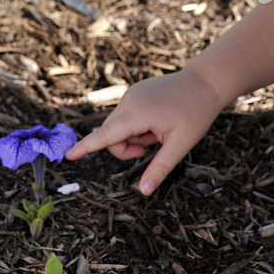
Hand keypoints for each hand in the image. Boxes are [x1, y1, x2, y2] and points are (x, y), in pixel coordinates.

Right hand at [64, 68, 222, 194]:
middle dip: (126, 147)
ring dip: (134, 136)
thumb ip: (159, 168)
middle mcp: (129, 100)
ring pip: (118, 127)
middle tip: (152, 147)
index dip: (86, 147)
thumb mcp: (180, 145)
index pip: (106, 135)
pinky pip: (125, 116)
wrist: (206, 82)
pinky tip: (158, 120)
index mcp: (139, 113)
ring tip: (159, 131)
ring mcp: (131, 94)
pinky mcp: (134, 92)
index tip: (68, 155)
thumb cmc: (196, 113)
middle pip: (111, 135)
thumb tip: (143, 191)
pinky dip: (136, 125)